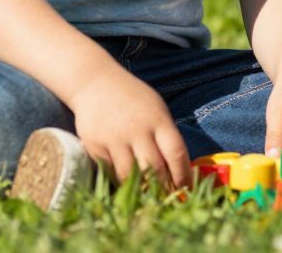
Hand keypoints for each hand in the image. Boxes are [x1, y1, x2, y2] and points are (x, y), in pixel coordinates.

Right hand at [68, 65, 189, 187]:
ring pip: (131, 176)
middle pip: (155, 169)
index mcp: (157, 120)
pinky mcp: (94, 146)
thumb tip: (179, 167)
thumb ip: (166, 134)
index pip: (176, 153)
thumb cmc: (132, 98)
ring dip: (141, 190)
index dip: (183, 175)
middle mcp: (137, 130)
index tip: (187, 188)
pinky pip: (110, 172)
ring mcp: (114, 139)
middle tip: (168, 198)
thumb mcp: (156, 108)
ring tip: (148, 196)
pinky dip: (119, 180)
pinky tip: (126, 183)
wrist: (94, 83)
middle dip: (164, 188)